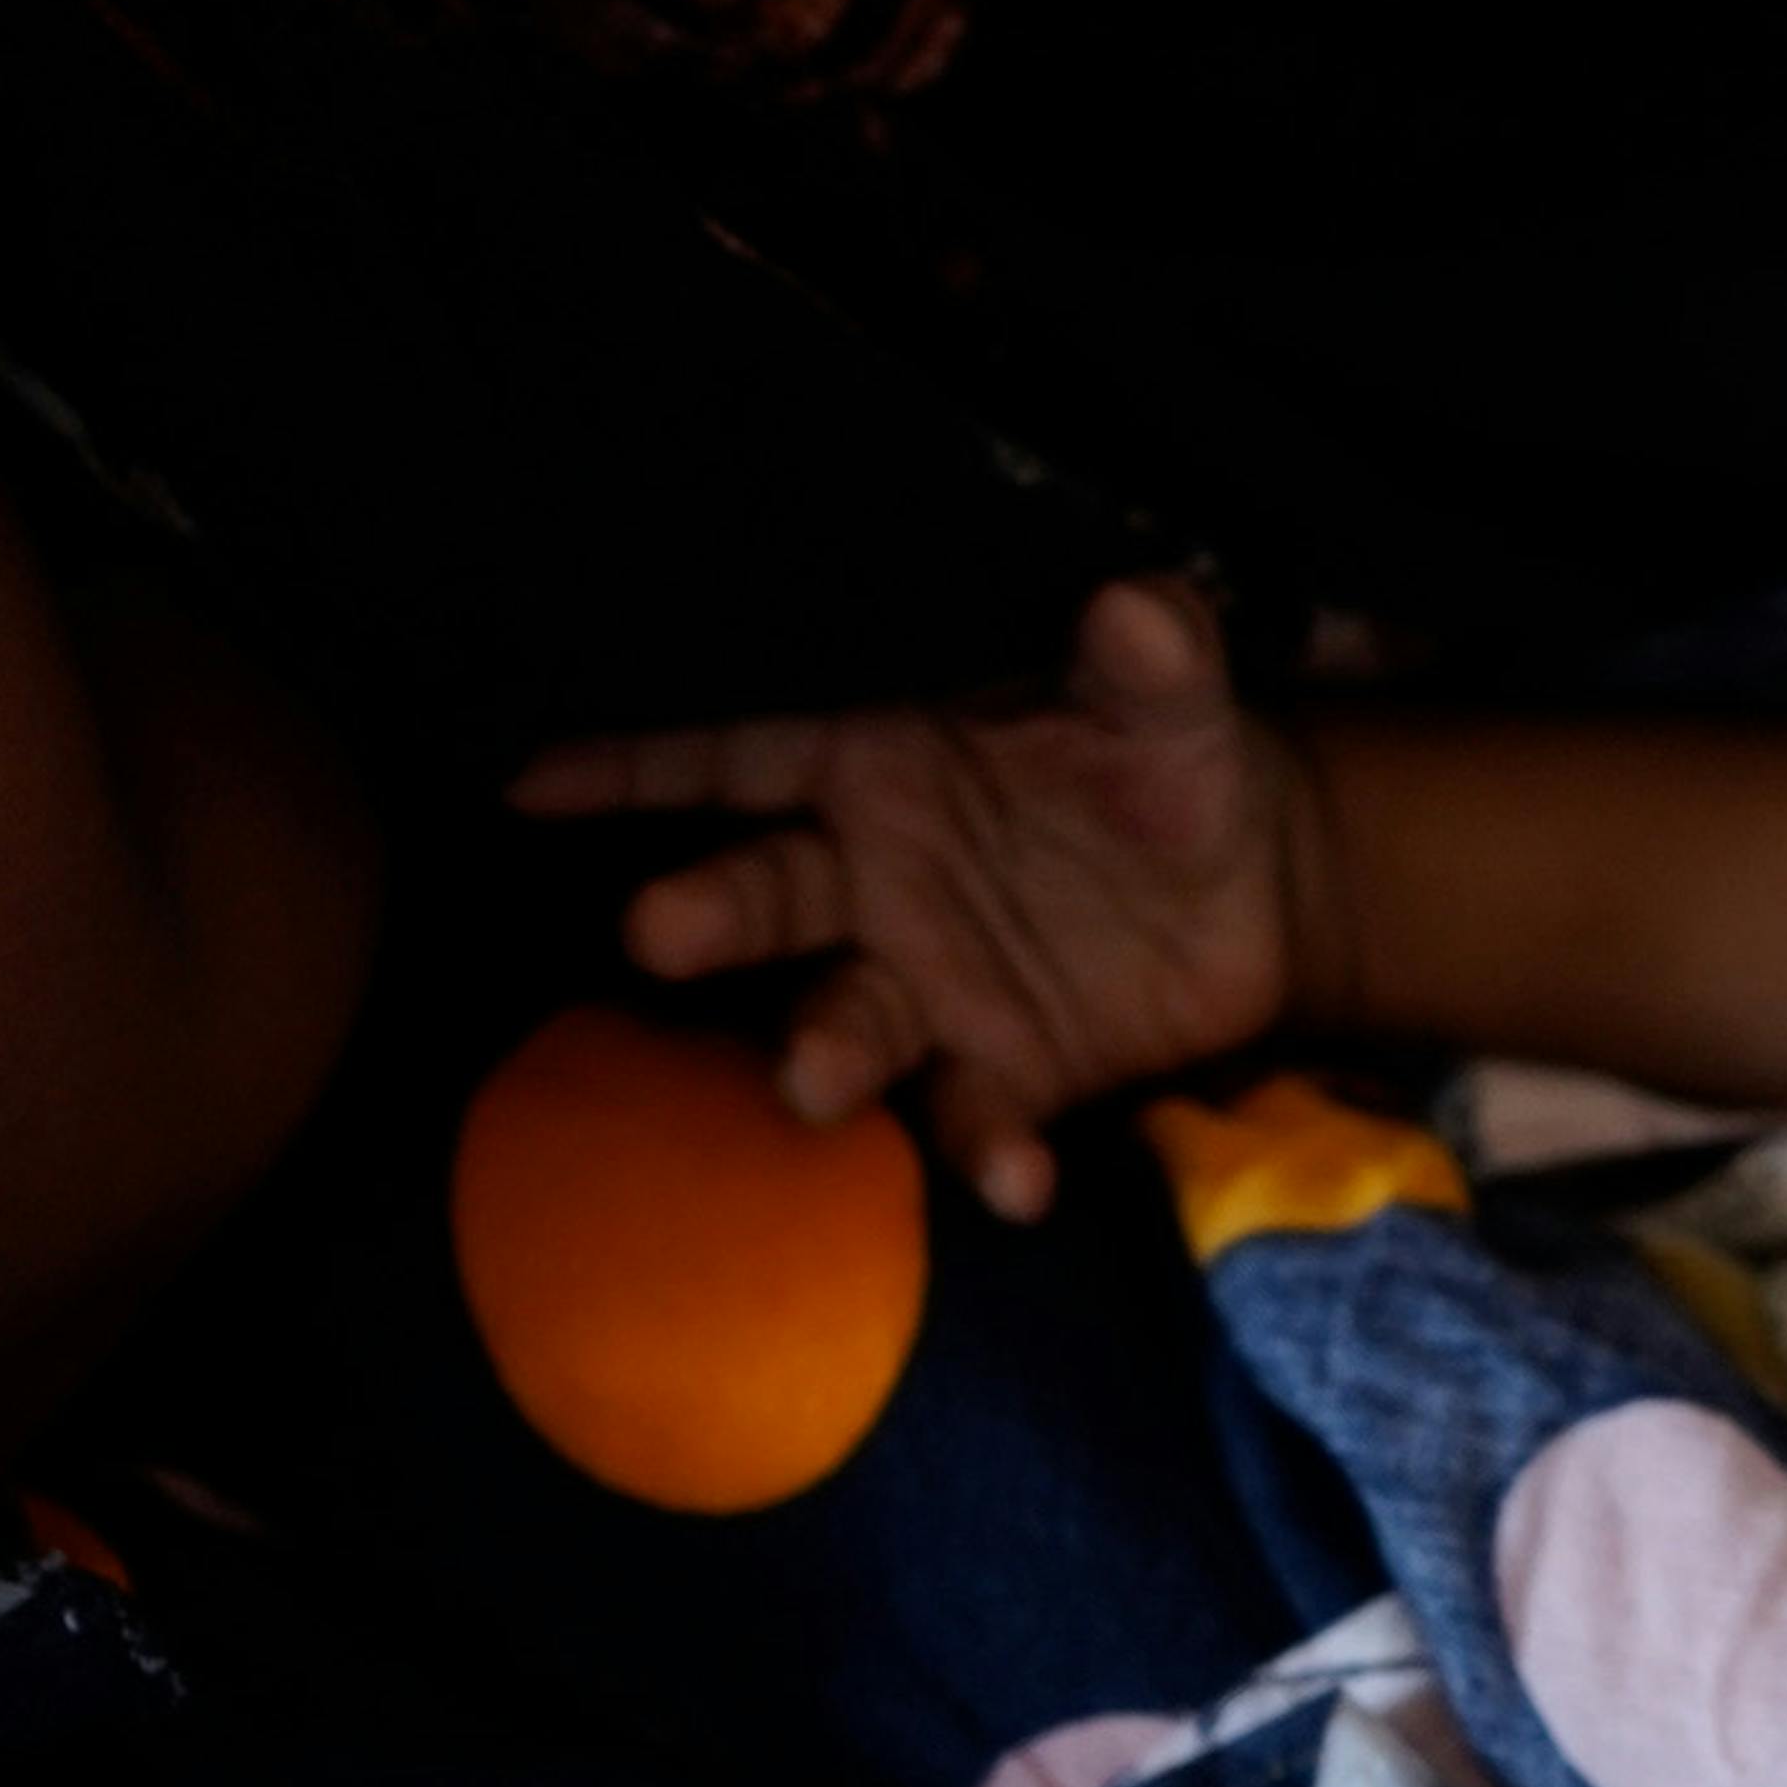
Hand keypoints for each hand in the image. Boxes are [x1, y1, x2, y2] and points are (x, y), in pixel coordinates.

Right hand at [510, 578, 1307, 1220]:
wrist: (1259, 887)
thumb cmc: (1168, 767)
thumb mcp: (1167, 704)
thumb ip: (1147, 660)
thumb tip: (1140, 604)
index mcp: (880, 772)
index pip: (737, 763)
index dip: (635, 770)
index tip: (526, 783)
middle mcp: (872, 884)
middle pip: (766, 894)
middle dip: (709, 912)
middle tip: (658, 929)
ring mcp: (927, 987)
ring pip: (849, 1019)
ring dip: (825, 1050)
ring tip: (811, 1082)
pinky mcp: (1004, 1073)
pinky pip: (979, 1116)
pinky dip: (990, 1151)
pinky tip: (1017, 1181)